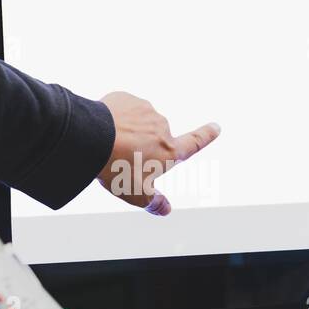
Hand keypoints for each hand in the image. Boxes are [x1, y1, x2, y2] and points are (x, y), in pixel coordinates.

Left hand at [97, 92, 220, 215]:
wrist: (92, 139)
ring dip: (128, 132)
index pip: (194, 142)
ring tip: (110, 145)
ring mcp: (144, 110)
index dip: (206, 136)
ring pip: (138, 123)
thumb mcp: (137, 194)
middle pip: (155, 138)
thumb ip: (154, 202)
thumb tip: (166, 210)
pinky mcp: (125, 99)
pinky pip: (122, 111)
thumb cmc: (118, 170)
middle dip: (141, 145)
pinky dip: (115, 120)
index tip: (216, 126)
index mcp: (169, 150)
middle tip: (121, 159)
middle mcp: (162, 127)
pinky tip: (103, 130)